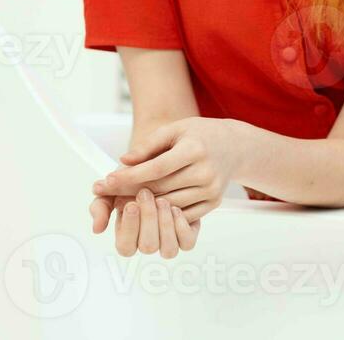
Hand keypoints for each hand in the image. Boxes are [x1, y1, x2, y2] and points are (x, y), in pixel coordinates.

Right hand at [90, 187, 199, 257]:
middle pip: (148, 247)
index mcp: (128, 235)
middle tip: (146, 194)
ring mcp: (168, 239)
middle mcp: (149, 240)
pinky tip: (176, 208)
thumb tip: (97, 229)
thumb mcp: (113, 188)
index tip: (130, 204)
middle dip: (147, 219)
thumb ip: (100, 206)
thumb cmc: (134, 179)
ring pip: (168, 250)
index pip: (126, 247)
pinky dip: (182, 227)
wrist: (160, 164)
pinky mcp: (187, 233)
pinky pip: (187, 243)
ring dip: (165, 225)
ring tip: (162, 201)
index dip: (129, 228)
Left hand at [93, 117, 247, 228]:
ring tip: (122, 201)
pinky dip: (163, 214)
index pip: (157, 168)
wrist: (235, 146)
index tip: (108, 180)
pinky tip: (148, 209)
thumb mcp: (175, 129)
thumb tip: (124, 161)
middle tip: (107, 193)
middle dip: (130, 192)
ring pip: (169, 204)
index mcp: (195, 149)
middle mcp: (206, 171)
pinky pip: (183, 215)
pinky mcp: (213, 203)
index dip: (130, 176)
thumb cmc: (200, 135)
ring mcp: (211, 190)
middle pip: (160, 188)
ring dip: (144, 206)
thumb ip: (148, 145)